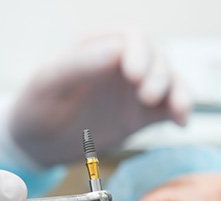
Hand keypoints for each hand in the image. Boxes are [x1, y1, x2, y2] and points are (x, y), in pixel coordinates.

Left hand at [8, 32, 192, 166]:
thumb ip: (80, 63)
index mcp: (99, 48)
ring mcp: (134, 93)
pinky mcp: (141, 116)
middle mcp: (122, 67)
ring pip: (169, 84)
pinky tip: (182, 124)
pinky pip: (167, 110)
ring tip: (179, 112)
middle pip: (156, 60)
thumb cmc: (39, 107)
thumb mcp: (48, 82)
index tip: (132, 77)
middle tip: (146, 98)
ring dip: (179, 94)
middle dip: (158, 77)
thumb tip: (118, 48)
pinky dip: (179, 113)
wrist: (43, 143)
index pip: (133, 39)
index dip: (140, 54)